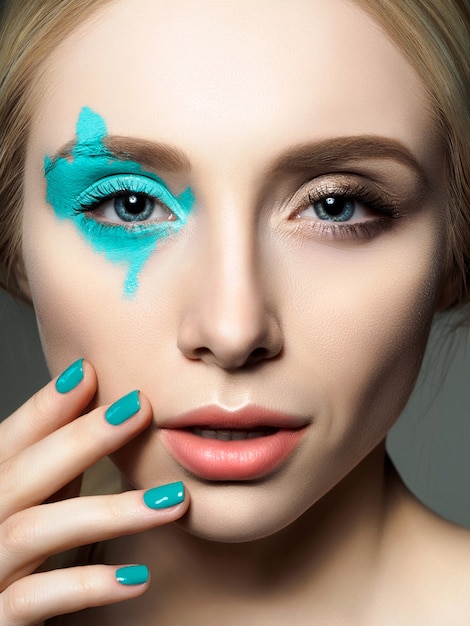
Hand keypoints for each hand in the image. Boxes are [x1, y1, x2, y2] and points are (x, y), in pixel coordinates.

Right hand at [0, 359, 188, 624]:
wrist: (5, 622)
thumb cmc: (19, 565)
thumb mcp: (38, 507)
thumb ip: (57, 469)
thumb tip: (102, 409)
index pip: (9, 443)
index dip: (44, 408)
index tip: (88, 371)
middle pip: (20, 475)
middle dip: (80, 438)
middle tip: (139, 407)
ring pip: (33, 530)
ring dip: (107, 510)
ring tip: (172, 500)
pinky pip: (35, 600)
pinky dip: (87, 584)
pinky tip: (137, 577)